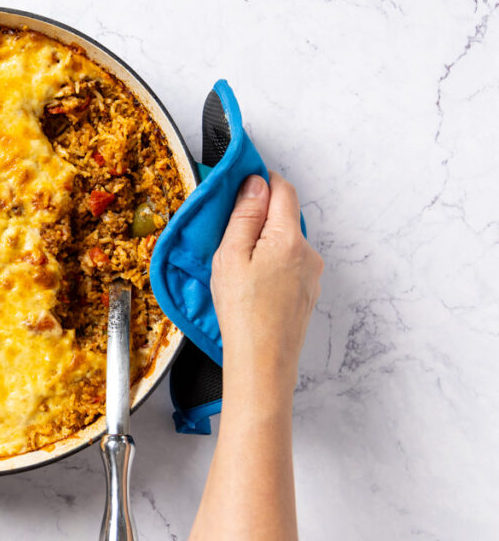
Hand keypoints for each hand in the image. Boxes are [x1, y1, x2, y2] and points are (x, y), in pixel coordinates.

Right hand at [211, 173, 322, 410]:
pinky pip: (289, 264)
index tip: (240, 184)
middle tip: (229, 235)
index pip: (282, 189)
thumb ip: (245, 215)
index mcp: (289, 238)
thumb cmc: (242, 312)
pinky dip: (271, 265)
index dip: (261, 181)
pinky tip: (252, 286)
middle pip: (285, 215)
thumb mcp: (231, 256)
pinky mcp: (308, 293)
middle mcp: (308, 252)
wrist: (262, 361)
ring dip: (265, 243)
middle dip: (259, 216)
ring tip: (238, 268)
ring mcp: (311, 274)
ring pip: (287, 241)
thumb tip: (256, 183)